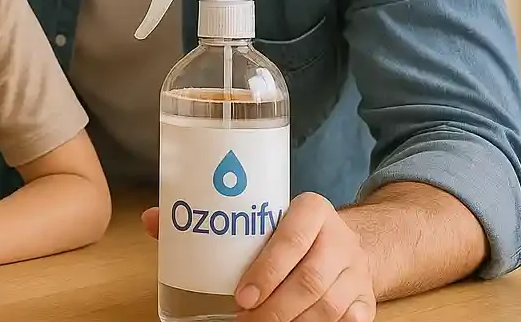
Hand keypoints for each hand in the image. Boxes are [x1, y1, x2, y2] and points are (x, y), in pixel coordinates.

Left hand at [141, 194, 374, 320]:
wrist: (343, 239)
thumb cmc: (287, 230)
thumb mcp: (259, 216)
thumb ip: (211, 219)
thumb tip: (152, 220)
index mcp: (312, 210)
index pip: (292, 237)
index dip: (268, 270)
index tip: (240, 296)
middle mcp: (340, 238)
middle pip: (311, 280)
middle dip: (275, 310)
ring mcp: (357, 271)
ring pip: (331, 305)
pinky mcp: (368, 297)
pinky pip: (355, 319)